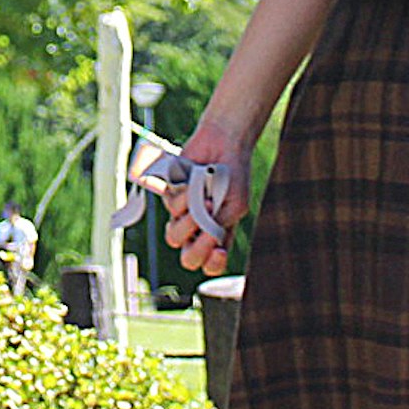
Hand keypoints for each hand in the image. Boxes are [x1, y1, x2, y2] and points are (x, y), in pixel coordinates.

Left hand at [152, 123, 250, 274]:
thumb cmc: (234, 175)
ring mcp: (183, 214)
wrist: (224, 144)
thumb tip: (206, 233)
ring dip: (189, 222)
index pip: (211, 264)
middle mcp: (198, 229)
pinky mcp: (170, 196)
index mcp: (218, 235)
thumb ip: (222, 222)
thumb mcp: (237, 203)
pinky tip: (198, 181)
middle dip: (197, 249)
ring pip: (174, 236)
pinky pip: (171, 207)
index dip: (213, 264)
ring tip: (205, 201)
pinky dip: (186, 195)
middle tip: (208, 232)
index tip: (220, 249)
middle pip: (188, 258)